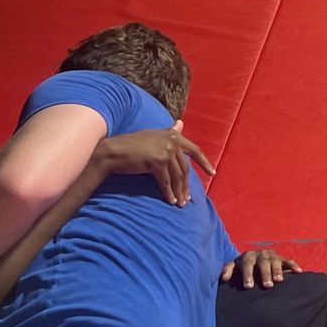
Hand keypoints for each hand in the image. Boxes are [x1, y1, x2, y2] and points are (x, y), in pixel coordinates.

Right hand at [97, 125, 212, 205]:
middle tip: (188, 199)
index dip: (204, 163)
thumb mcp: (154, 135)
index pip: (195, 150)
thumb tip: (181, 123)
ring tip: (180, 203)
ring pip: (177, 176)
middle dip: (186, 185)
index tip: (213, 173)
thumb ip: (169, 132)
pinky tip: (170, 200)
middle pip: (185, 168)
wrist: (113, 151)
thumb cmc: (132, 145)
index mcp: (173, 135)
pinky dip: (168, 192)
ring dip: (179, 191)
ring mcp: (166, 150)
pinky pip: (166, 181)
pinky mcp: (158, 161)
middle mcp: (172, 141)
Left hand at [219, 248, 300, 289]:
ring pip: (276, 262)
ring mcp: (272, 256)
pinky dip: (294, 266)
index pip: (247, 264)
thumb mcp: (234, 266)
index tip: (248, 286)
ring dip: (278, 271)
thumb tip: (223, 278)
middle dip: (265, 274)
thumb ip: (228, 270)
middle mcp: (261, 254)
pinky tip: (298, 272)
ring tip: (279, 281)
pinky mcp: (282, 258)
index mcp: (248, 256)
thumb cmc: (243, 266)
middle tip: (267, 286)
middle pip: (263, 263)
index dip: (248, 275)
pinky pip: (289, 261)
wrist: (255, 257)